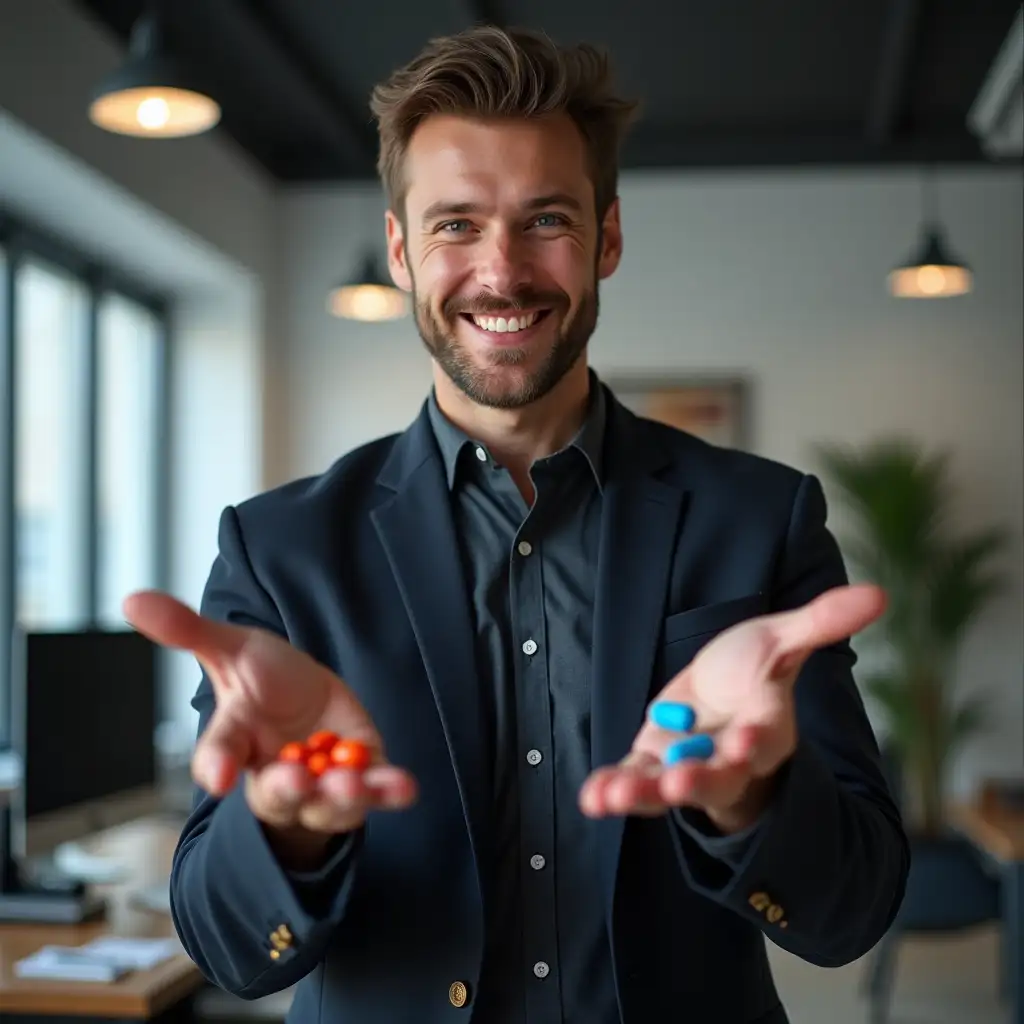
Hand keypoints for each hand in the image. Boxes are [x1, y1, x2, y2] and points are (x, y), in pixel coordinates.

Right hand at [122, 592, 417, 846]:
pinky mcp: (364, 774)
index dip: (217, 765)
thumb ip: (188, 630)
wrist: (309, 695)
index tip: (217, 776)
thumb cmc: (262, 681)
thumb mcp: (229, 649)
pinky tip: (404, 787)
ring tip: (353, 782)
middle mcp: (277, 775)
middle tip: (293, 780)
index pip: (221, 756)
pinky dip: (388, 790)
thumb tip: (132, 597)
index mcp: (236, 746)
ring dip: (341, 795)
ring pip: (328, 803)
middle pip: (278, 794)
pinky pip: (376, 790)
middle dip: (286, 789)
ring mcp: (322, 782)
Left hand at [578, 584, 885, 831]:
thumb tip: (880, 593)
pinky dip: (612, 790)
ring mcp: (688, 764)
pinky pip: (634, 781)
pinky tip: (592, 796)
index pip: (766, 738)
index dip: (757, 742)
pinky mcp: (652, 764)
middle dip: (700, 780)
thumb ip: (820, 622)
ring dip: (644, 793)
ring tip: (615, 797)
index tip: (749, 742)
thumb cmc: (753, 671)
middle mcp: (729, 756)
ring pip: (668, 786)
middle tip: (680, 784)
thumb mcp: (782, 639)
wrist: (718, 695)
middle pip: (718, 775)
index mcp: (765, 725)